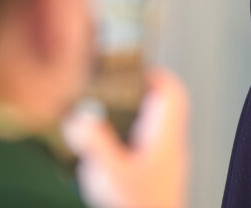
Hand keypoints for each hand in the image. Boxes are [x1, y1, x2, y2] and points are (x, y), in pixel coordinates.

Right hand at [62, 68, 188, 207]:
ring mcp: (162, 167)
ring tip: (97, 122)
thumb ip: (94, 143)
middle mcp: (168, 149)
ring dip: (125, 123)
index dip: (155, 74)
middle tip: (108, 91)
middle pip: (159, 108)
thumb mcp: (112, 176)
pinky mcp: (152, 182)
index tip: (132, 68)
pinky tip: (98, 159)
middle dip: (132, 96)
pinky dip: (121, 147)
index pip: (173, 94)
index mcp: (165, 139)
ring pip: (148, 131)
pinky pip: (139, 153)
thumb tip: (78, 117)